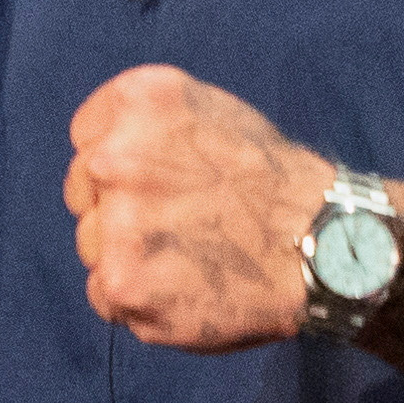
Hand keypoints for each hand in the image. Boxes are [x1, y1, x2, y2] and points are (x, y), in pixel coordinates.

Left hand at [63, 65, 317, 350]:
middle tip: (177, 225)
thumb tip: (104, 151)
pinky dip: (137, 300)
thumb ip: (150, 127)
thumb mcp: (211, 112)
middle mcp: (115, 158)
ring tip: (189, 260)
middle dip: (117, 208)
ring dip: (127, 257)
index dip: (117, 163)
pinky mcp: (122, 283)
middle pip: (82, 192)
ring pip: (92, 246)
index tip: (153, 182)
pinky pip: (104, 295)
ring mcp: (116, 224)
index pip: (86, 137)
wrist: (321, 246)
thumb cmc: (272, 180)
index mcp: (137, 102)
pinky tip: (183, 289)